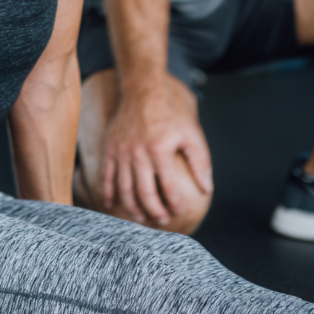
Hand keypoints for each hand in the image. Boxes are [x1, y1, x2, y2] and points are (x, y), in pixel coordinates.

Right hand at [101, 74, 212, 224]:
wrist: (142, 93)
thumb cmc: (169, 115)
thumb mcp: (191, 134)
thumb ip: (200, 162)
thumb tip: (207, 188)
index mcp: (160, 150)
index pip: (169, 187)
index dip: (175, 204)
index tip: (179, 211)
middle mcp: (138, 154)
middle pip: (145, 194)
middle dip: (154, 212)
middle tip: (162, 220)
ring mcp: (121, 153)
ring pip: (124, 190)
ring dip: (133, 208)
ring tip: (142, 218)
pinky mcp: (110, 150)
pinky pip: (106, 176)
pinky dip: (108, 193)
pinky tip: (111, 204)